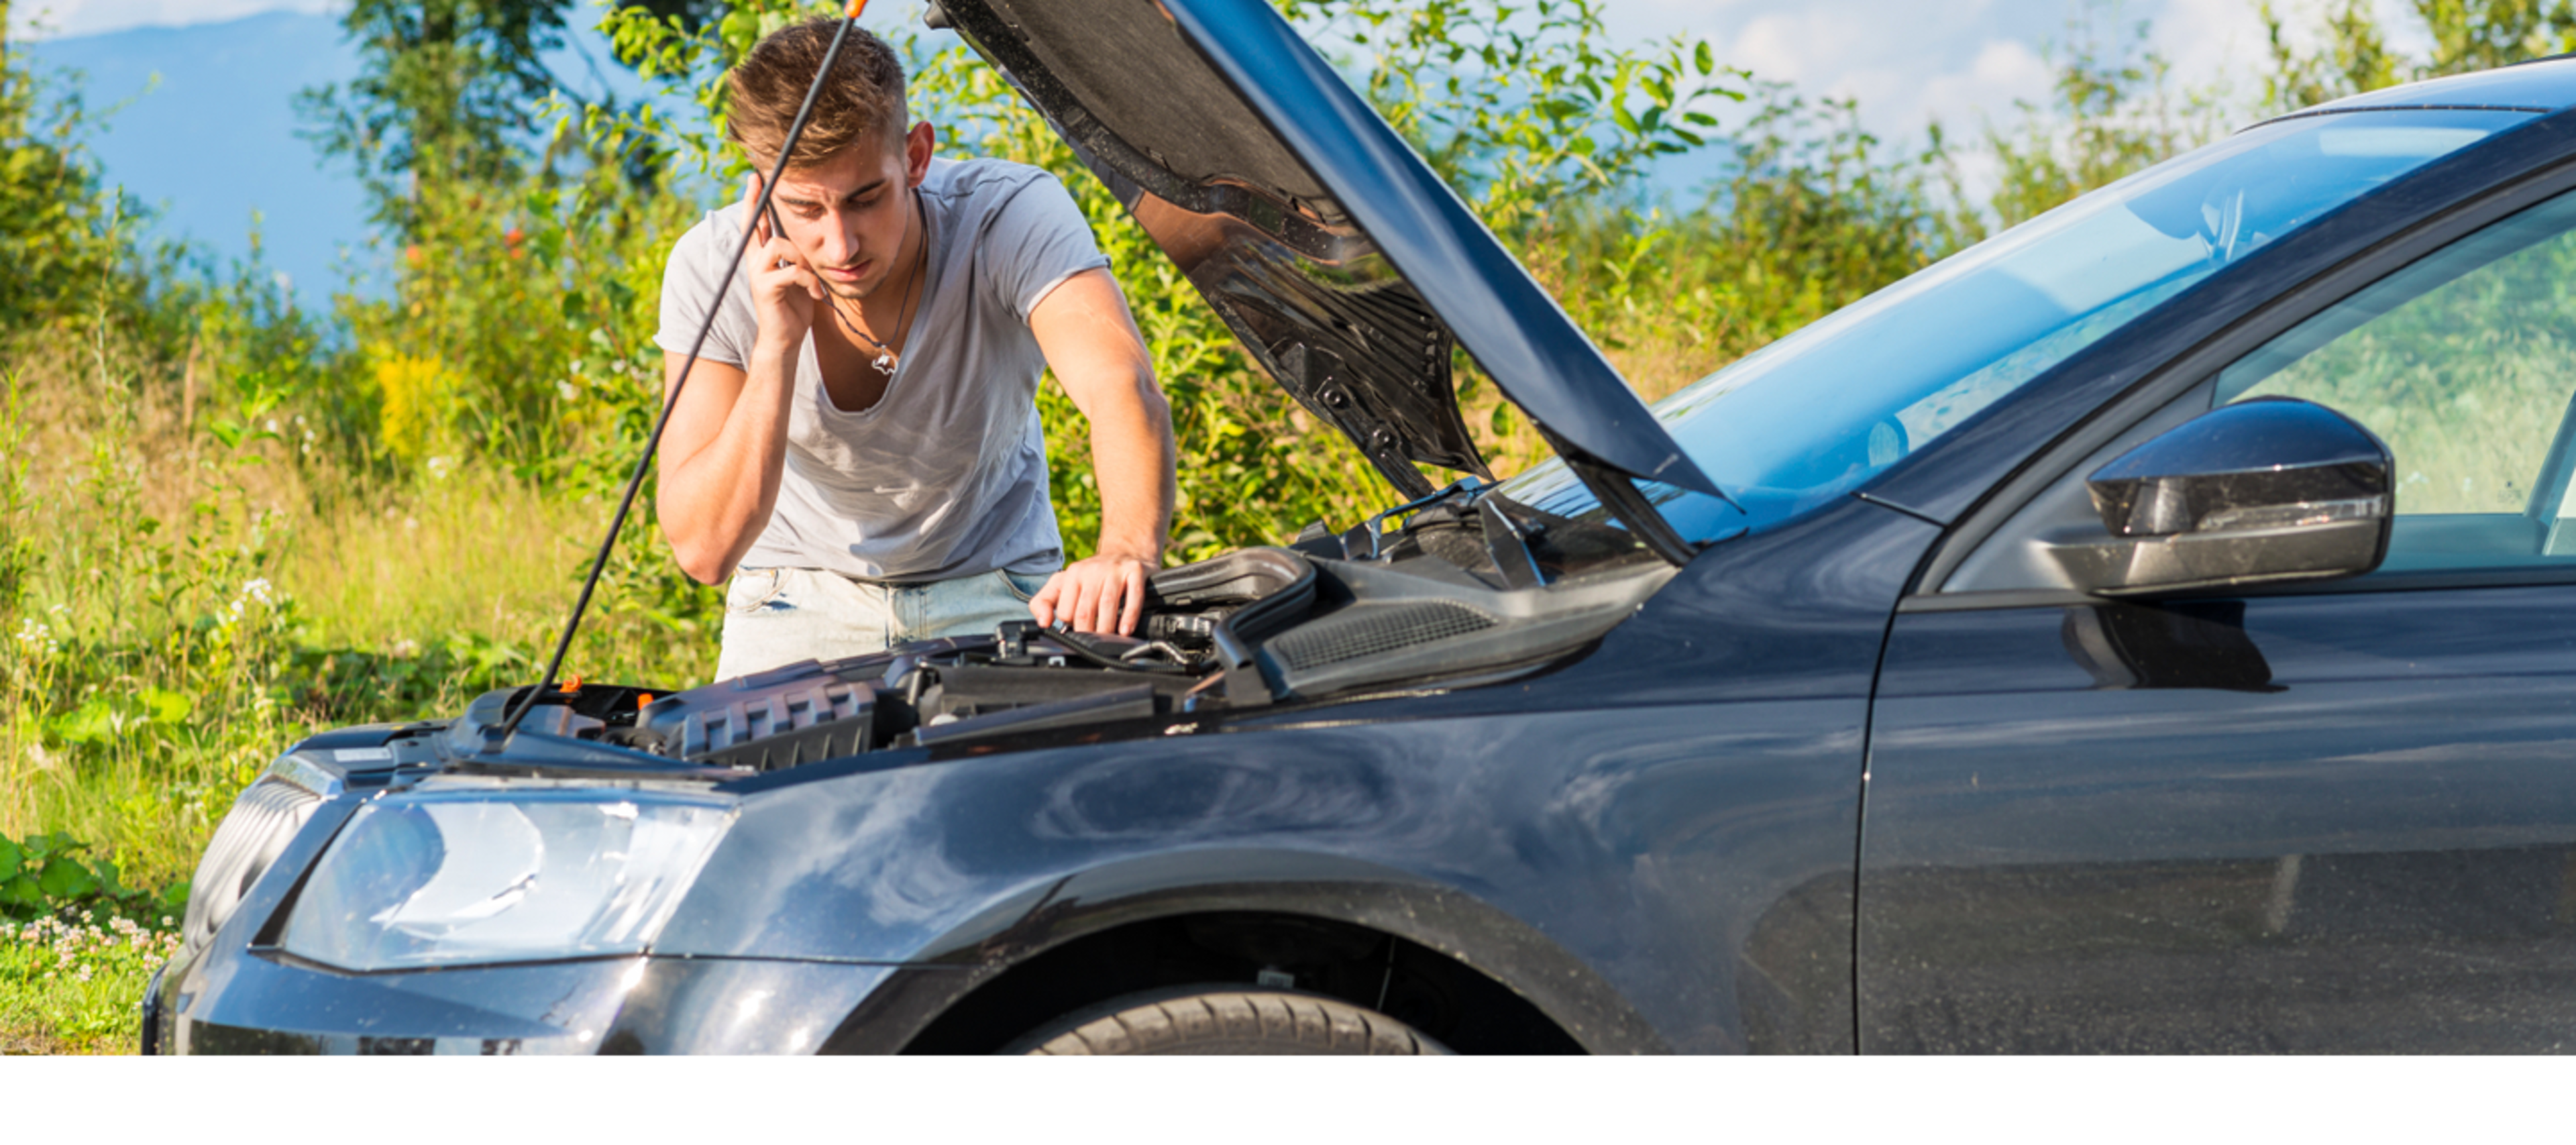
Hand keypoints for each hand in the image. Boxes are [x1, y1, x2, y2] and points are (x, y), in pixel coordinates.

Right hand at [740, 172, 820, 346]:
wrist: (785, 339)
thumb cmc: (794, 307)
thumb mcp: (798, 277)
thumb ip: (797, 258)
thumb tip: (808, 238)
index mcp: (763, 258)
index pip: (756, 224)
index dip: (754, 202)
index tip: (755, 178)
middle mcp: (755, 262)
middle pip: (753, 225)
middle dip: (756, 202)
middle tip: (760, 180)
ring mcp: (758, 274)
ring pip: (778, 245)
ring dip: (802, 257)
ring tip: (812, 277)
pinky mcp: (766, 288)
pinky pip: (792, 271)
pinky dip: (810, 281)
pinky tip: (816, 294)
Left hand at [1029, 549, 1156, 635]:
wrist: (1124, 552)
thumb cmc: (1092, 576)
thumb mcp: (1063, 584)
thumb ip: (1043, 603)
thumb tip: (1043, 623)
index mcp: (1072, 574)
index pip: (1065, 609)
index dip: (1070, 625)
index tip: (1076, 631)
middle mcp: (1092, 570)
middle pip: (1085, 609)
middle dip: (1087, 631)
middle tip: (1091, 642)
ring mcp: (1114, 570)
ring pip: (1107, 604)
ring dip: (1107, 627)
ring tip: (1108, 639)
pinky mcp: (1134, 571)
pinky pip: (1133, 596)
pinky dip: (1129, 616)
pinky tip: (1126, 629)